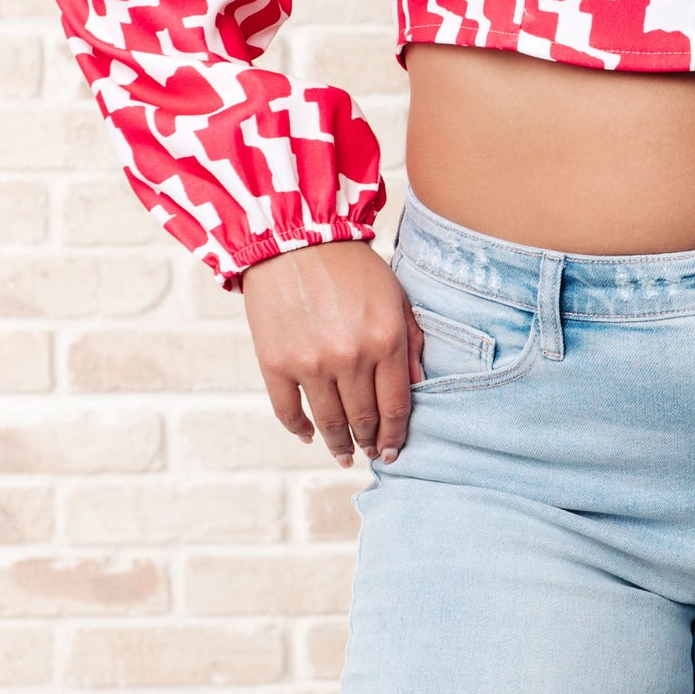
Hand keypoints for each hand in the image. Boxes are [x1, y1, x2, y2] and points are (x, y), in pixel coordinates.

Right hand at [241, 241, 422, 462]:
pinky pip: (288, 411)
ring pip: (330, 422)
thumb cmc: (350, 266)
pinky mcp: (275, 363)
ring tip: (344, 454)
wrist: (291, 239)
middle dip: (370, 442)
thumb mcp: (395, 295)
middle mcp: (351, 358)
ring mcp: (311, 364)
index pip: (396, 406)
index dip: (396, 436)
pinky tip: (309, 435)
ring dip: (339, 445)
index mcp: (386, 341)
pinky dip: (300, 428)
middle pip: (365, 419)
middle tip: (371, 454)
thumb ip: (412, 340)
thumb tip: (419, 387)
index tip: (394, 450)